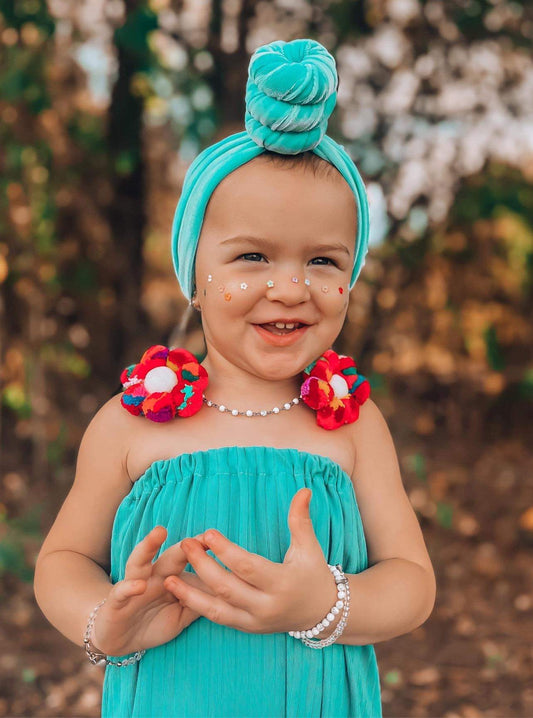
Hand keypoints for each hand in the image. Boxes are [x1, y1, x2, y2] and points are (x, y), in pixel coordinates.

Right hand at [92, 526, 215, 655]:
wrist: (119, 639)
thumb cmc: (153, 622)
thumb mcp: (182, 615)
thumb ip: (200, 601)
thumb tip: (229, 593)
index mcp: (171, 578)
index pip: (189, 560)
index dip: (203, 551)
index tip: (221, 541)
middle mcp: (153, 576)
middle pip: (169, 556)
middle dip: (184, 545)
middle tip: (202, 536)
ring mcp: (133, 585)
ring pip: (140, 561)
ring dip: (149, 546)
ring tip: (160, 533)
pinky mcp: (116, 601)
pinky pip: (122, 591)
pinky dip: (129, 587)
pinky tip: (139, 585)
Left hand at [164, 489, 339, 634]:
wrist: (319, 612)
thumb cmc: (313, 573)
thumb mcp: (309, 546)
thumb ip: (301, 519)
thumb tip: (304, 490)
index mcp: (281, 583)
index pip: (247, 567)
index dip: (226, 551)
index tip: (207, 533)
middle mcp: (266, 606)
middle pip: (227, 586)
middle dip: (203, 566)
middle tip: (185, 543)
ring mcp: (255, 621)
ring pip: (217, 608)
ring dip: (190, 593)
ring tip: (168, 576)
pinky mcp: (246, 628)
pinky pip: (217, 618)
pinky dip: (197, 605)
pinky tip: (180, 591)